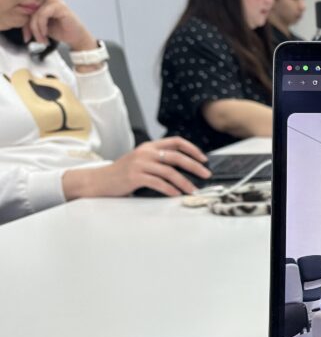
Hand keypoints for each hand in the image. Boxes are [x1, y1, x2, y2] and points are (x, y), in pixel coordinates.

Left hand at [22, 0, 95, 51]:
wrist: (77, 38)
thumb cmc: (62, 31)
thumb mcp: (41, 27)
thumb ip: (31, 21)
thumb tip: (20, 22)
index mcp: (43, 0)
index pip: (26, 7)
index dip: (25, 21)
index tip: (27, 34)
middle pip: (29, 9)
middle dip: (30, 27)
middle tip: (35, 38)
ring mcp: (54, 1)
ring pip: (35, 13)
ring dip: (36, 29)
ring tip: (42, 39)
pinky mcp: (60, 6)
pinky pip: (42, 14)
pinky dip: (42, 26)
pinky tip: (46, 33)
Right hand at [62, 137, 210, 198]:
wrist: (98, 181)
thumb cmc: (123, 173)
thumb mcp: (141, 161)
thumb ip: (158, 160)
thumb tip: (185, 169)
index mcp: (149, 146)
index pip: (176, 142)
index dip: (192, 149)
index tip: (204, 159)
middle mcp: (145, 152)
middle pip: (177, 157)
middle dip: (195, 166)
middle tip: (206, 175)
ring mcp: (139, 164)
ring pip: (170, 171)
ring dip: (185, 182)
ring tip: (193, 190)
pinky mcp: (134, 177)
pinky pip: (158, 183)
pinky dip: (170, 189)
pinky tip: (176, 194)